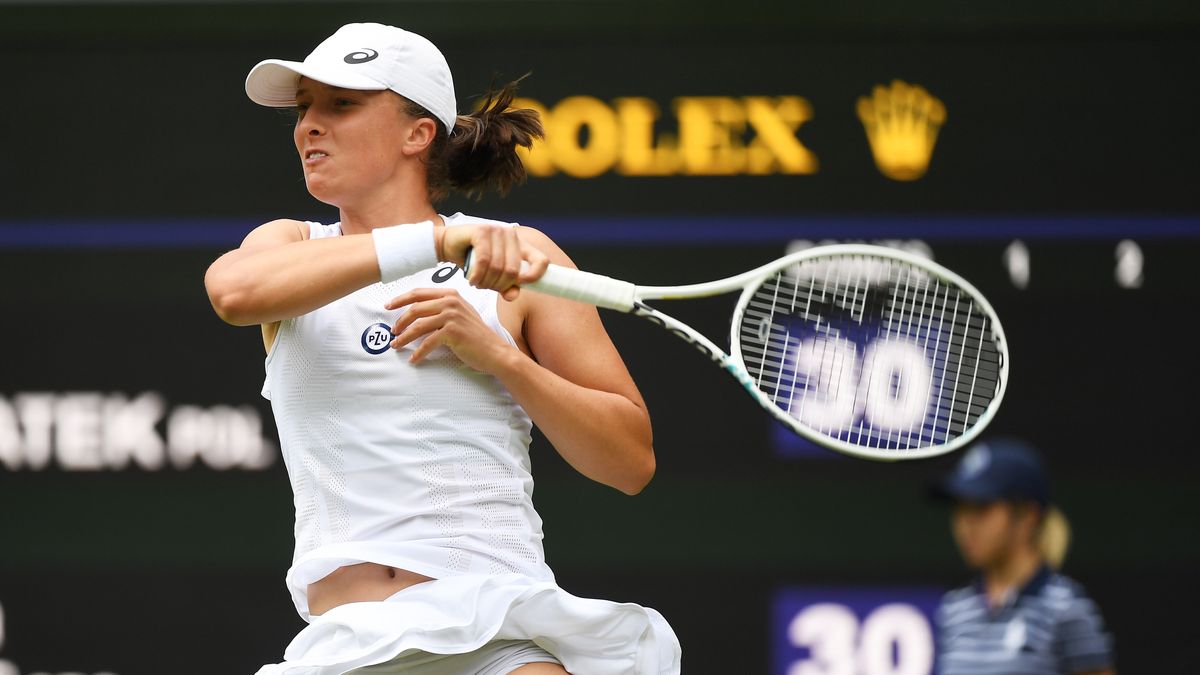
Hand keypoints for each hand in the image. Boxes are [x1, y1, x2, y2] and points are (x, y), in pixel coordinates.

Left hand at [384, 287, 515, 371]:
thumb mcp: (460, 314)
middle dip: (400, 321)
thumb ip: (442, 309)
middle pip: (415, 308)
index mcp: (451, 295)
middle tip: (392, 331)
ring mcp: (452, 316)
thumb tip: (416, 313)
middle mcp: (451, 302)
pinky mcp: (452, 332)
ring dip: (404, 337)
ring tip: (396, 345)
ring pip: (418, 326)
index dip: (400, 299)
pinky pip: (428, 343)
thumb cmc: (476, 336)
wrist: (495, 352)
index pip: (419, 293)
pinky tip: (413, 359)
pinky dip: (418, 353)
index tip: (388, 306)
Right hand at [436, 224, 548, 300]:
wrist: (448, 245)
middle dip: (498, 285)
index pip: (541, 261)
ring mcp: (497, 231)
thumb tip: (513, 296)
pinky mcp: (482, 231)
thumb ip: (506, 287)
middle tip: (486, 288)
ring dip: (485, 282)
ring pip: (497, 267)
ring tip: (477, 284)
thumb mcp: (493, 277)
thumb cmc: (473, 261)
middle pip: (513, 270)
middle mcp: (511, 235)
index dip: (534, 276)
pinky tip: (472, 280)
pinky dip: (477, 275)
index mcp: (521, 245)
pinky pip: (484, 261)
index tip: (518, 285)